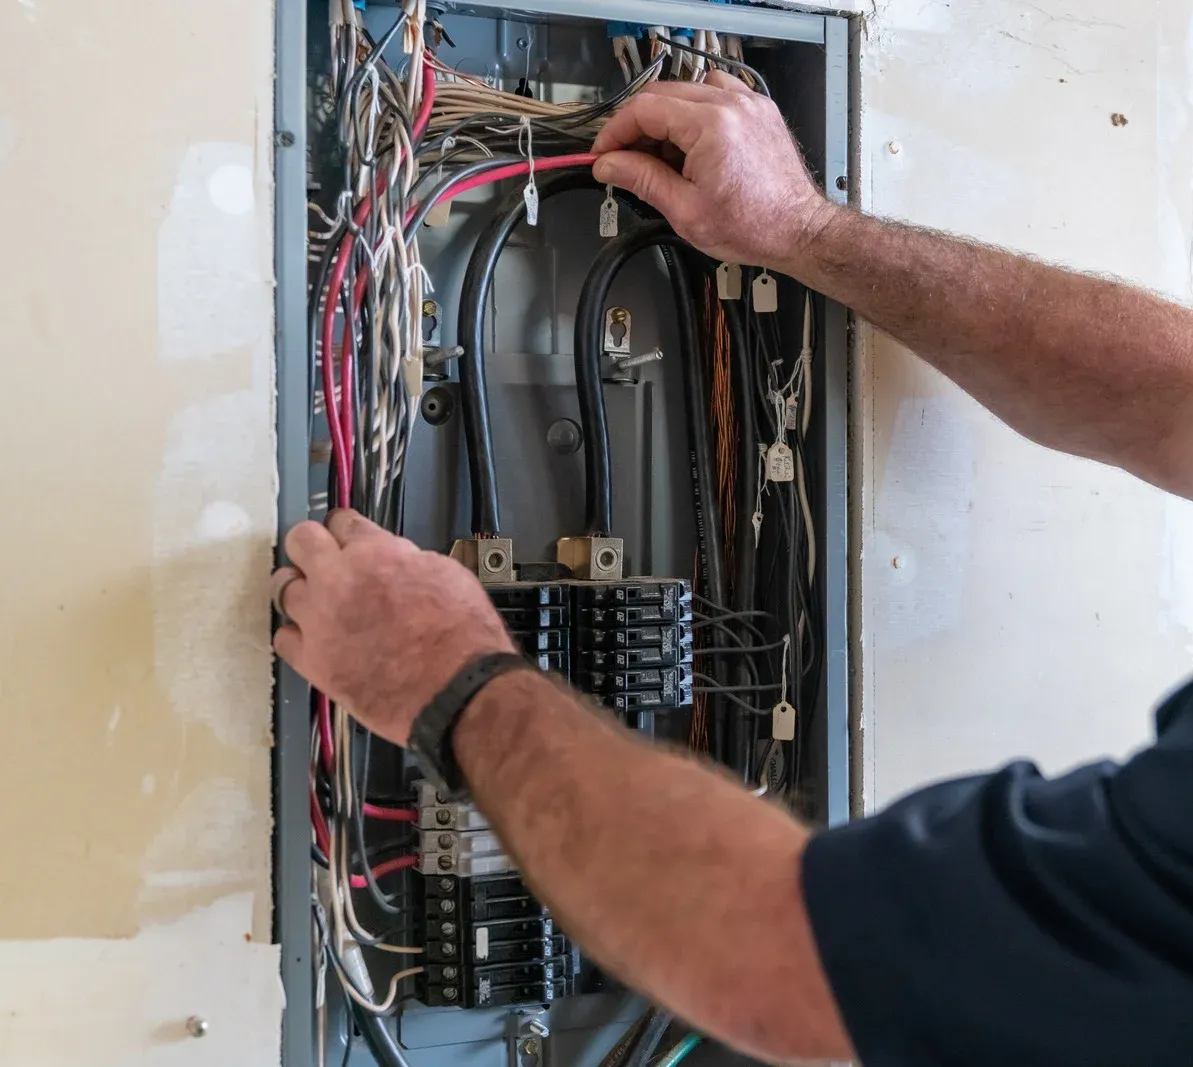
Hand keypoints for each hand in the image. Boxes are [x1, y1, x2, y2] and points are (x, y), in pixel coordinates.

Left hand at [271, 510, 514, 745]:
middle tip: (320, 557)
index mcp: (375, 553)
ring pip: (282, 587)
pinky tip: (312, 638)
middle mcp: (338, 579)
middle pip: (301, 540)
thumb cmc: (461, 636)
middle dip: (311, 544)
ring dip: (298, 588)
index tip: (346, 535)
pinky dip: (296, 635)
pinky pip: (283, 638)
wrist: (455, 689)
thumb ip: (408, 560)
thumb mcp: (446, 574)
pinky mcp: (312, 661)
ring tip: (313, 599)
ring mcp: (319, 620)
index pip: (343, 522)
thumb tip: (395, 560)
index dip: (346, 528)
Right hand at [591, 71, 838, 272]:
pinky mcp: (758, 109)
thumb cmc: (751, 227)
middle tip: (623, 160)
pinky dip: (695, 113)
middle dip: (636, 127)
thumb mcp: (684, 210)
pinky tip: (692, 144)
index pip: (644, 109)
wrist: (797, 230)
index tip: (603, 154)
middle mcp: (730, 103)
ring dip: (665, 119)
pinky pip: (716, 93)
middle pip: (663, 95)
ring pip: (687, 91)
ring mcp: (748, 102)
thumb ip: (642, 180)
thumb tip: (608, 166)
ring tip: (662, 158)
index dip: (615, 131)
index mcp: (710, 125)